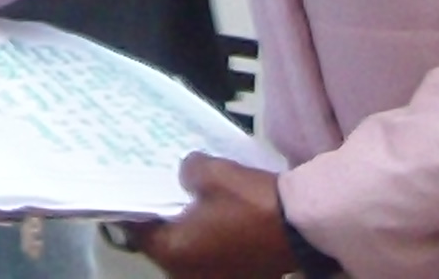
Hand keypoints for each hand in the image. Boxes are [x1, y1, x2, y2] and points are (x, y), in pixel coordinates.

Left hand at [130, 155, 292, 278]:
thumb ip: (187, 171)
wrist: (301, 228)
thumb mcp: (210, 172)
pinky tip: (219, 219)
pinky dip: (211, 242)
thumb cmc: (249, 201)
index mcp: (173, 253)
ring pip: (189, 254)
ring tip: (194, 204)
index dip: (136, 208)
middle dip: (164, 220)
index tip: (137, 189)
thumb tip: (186, 175)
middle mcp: (187, 275)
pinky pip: (213, 258)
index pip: (138, 231)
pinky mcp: (239, 278)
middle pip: (163, 245)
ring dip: (189, 233)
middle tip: (167, 194)